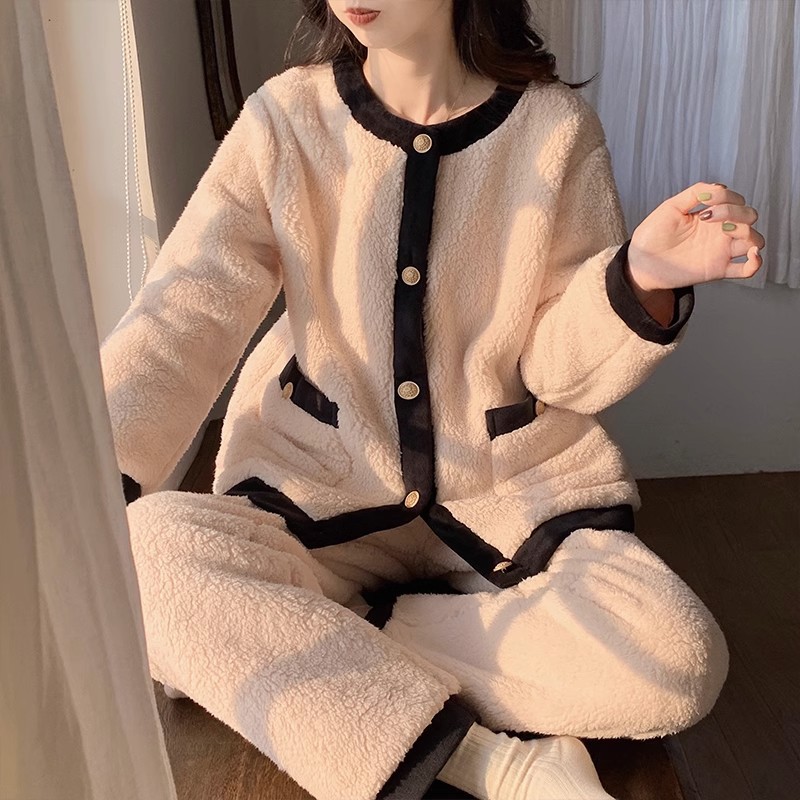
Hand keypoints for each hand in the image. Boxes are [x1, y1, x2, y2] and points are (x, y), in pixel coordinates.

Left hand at [627, 181, 765, 291]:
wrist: (640, 263)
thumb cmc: (651, 235)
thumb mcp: (670, 207)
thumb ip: (694, 193)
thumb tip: (719, 187)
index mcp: (710, 215)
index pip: (736, 201)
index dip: (727, 198)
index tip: (704, 204)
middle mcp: (718, 232)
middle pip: (750, 217)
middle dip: (738, 212)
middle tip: (711, 217)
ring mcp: (719, 250)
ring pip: (754, 240)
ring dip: (749, 233)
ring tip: (727, 232)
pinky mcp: (717, 270)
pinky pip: (747, 269)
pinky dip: (756, 262)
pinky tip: (751, 255)